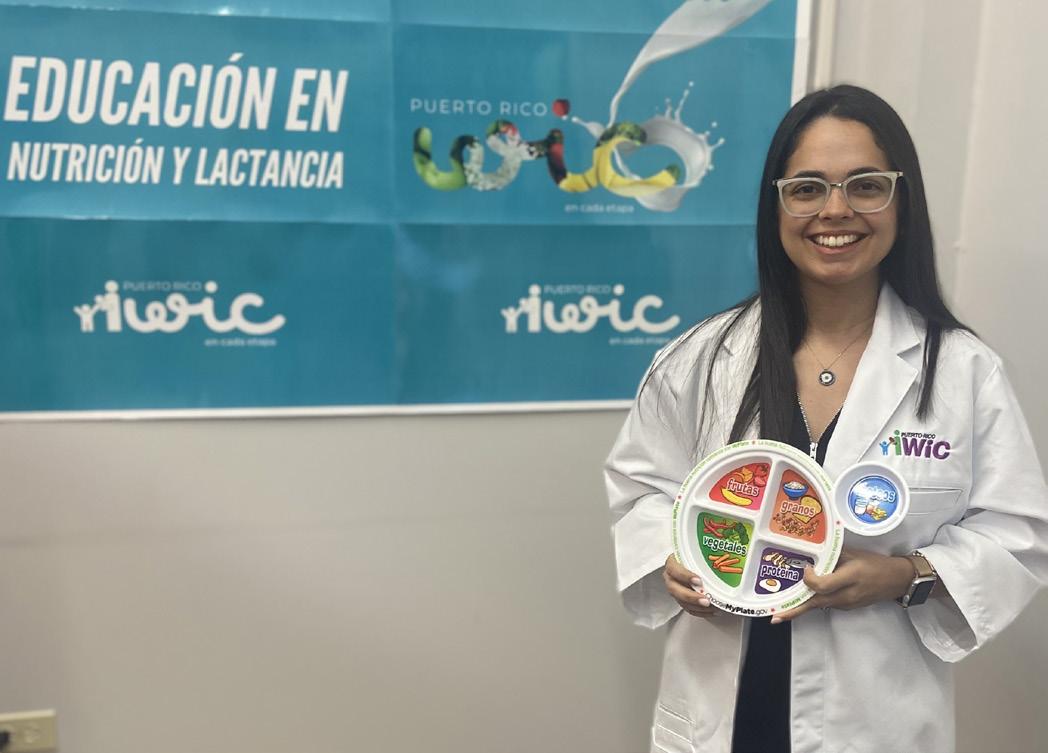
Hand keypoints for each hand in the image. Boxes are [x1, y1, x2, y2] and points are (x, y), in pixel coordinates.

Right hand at [664, 553, 718, 617]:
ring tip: (712, 607)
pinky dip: (700, 612)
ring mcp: (675, 589)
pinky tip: (712, 611)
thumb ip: (709, 554)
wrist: (692, 562)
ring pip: (681, 601)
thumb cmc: (696, 556)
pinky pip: (688, 608)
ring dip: (697, 606)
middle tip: (706, 600)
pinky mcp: (681, 599)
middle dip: (691, 597)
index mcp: (672, 563)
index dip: (684, 576)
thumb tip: (729, 552)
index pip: (673, 569)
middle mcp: (671, 577)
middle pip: (674, 589)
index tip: (699, 581)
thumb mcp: (699, 551)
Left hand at [771, 548, 913, 622]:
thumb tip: (811, 554)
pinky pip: (827, 604)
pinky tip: (803, 599)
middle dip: (795, 610)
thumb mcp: (854, 554)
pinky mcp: (847, 606)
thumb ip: (832, 555)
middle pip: (816, 603)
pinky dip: (814, 602)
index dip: (810, 579)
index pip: (823, 585)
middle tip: (775, 617)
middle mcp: (847, 595)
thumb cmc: (875, 563)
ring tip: (781, 610)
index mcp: (849, 578)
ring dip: (801, 607)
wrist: (897, 580)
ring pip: (820, 605)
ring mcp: (847, 604)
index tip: (806, 568)